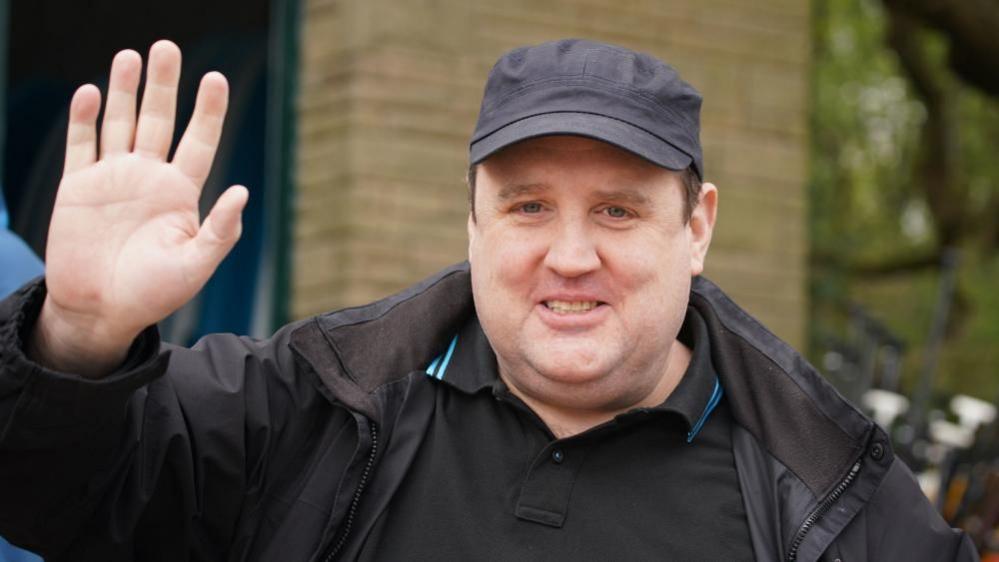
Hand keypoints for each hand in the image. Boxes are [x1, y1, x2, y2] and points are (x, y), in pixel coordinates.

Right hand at [32, 40, 246, 376]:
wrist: (100, 312)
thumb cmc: (153, 294)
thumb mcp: (195, 266)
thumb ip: (220, 232)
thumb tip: (243, 192)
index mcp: (180, 193)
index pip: (199, 141)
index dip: (208, 111)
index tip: (215, 78)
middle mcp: (148, 178)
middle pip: (158, 120)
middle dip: (163, 85)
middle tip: (166, 47)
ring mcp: (112, 180)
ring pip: (119, 124)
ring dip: (124, 90)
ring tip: (131, 55)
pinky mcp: (78, 188)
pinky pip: (82, 145)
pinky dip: (85, 119)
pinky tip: (92, 92)